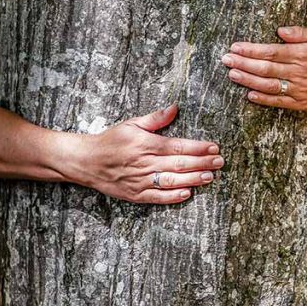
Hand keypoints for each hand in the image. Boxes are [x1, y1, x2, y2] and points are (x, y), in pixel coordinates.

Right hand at [62, 105, 222, 204]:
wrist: (87, 161)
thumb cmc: (111, 140)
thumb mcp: (132, 124)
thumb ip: (155, 118)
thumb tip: (175, 108)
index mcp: (144, 144)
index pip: (177, 146)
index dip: (197, 147)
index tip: (214, 147)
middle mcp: (144, 163)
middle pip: (179, 163)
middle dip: (202, 163)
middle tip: (220, 162)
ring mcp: (139, 181)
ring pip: (171, 181)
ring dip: (193, 179)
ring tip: (210, 177)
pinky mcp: (135, 195)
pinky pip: (158, 197)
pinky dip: (173, 197)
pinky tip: (188, 193)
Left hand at [221, 26, 306, 111]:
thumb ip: (300, 34)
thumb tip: (279, 30)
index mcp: (302, 54)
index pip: (271, 52)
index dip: (251, 50)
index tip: (235, 46)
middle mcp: (299, 72)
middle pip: (265, 68)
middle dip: (243, 63)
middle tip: (225, 59)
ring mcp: (299, 89)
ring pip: (269, 85)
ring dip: (248, 80)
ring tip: (232, 74)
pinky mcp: (301, 103)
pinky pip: (279, 102)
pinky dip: (263, 99)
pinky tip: (249, 94)